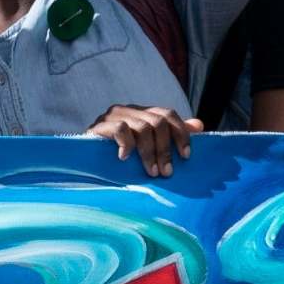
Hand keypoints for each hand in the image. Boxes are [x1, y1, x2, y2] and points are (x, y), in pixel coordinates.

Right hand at [88, 105, 203, 176]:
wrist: (84, 157)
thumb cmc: (121, 153)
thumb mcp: (149, 144)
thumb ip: (172, 133)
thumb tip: (200, 126)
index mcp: (144, 112)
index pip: (168, 115)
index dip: (181, 134)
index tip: (186, 156)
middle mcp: (131, 110)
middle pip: (157, 123)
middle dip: (165, 149)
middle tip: (167, 173)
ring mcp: (114, 115)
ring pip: (142, 128)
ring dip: (149, 153)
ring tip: (152, 172)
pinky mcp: (100, 125)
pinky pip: (120, 129)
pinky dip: (127, 145)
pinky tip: (125, 159)